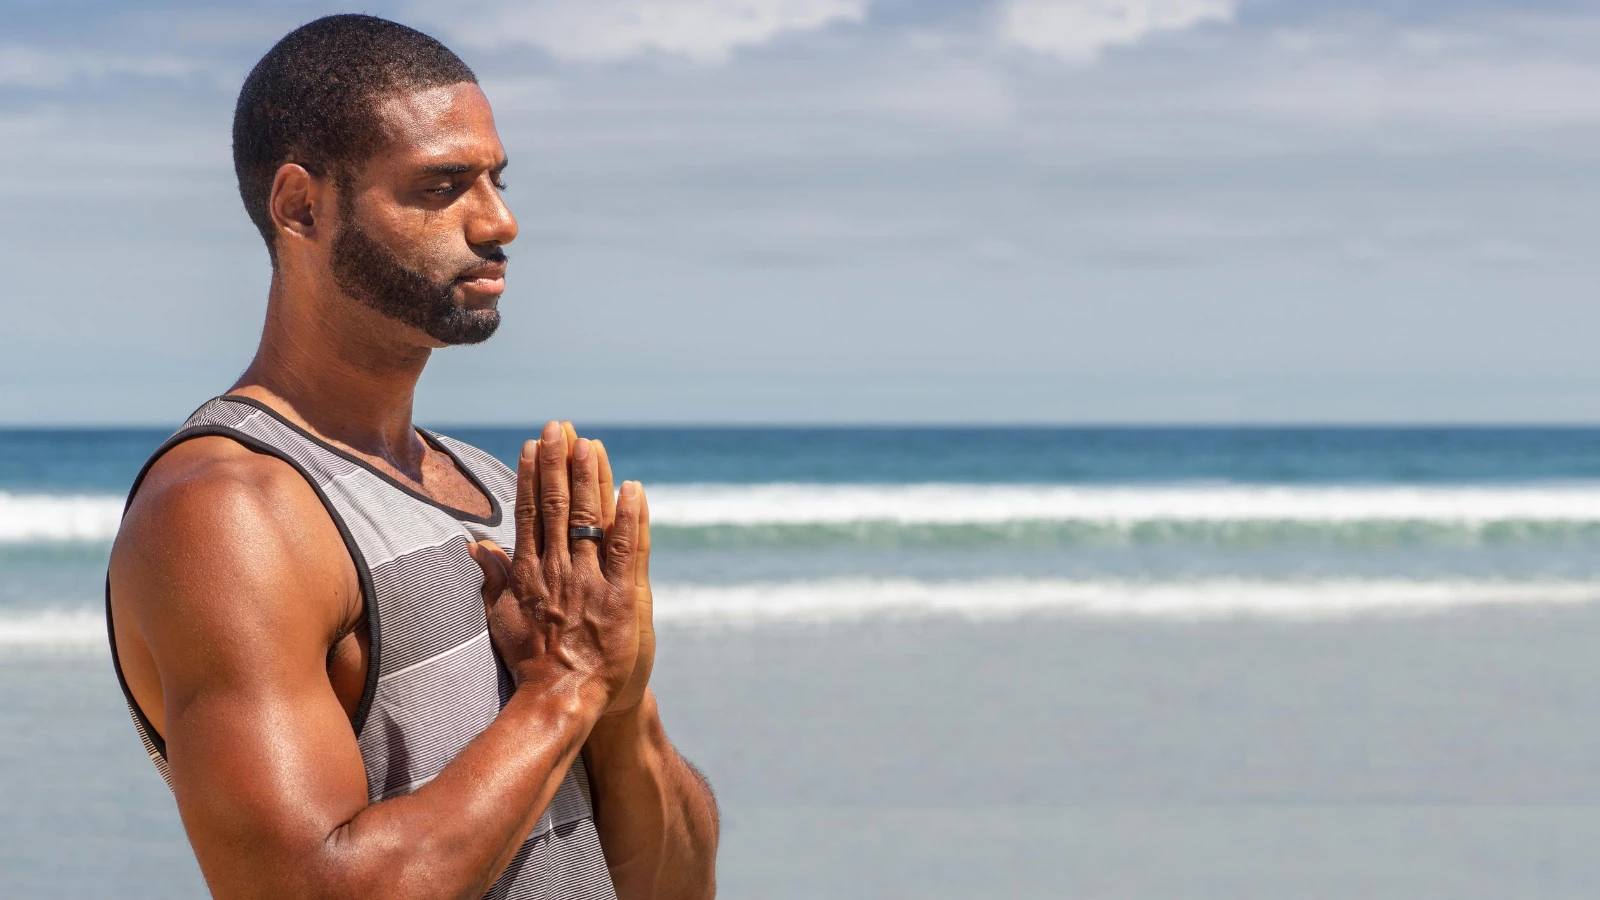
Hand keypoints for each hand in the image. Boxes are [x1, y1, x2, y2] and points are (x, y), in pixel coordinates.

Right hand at [467, 421, 642, 713]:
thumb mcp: (502, 618)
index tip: (534, 444)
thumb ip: (491, 579)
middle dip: (559, 462)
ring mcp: (590, 581)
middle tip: (561, 425)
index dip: (532, 474)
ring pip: (591, 519)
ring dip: (592, 478)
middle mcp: (558, 569)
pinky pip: (627, 550)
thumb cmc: (532, 662)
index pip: (530, 512)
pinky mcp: (622, 596)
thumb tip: (475, 546)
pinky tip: (634, 488)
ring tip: (592, 443)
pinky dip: (631, 518)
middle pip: (559, 505)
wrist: (562, 698)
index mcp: (530, 572)